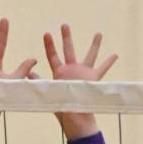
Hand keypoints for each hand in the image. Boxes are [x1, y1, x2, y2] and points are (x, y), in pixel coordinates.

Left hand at [43, 24, 117, 139]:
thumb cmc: (60, 108)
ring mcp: (83, 74)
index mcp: (59, 73)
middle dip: (66, 37)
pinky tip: (115, 54)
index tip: (46, 33)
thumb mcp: (48, 94)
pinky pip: (103, 68)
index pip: (53, 56)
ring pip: (90, 55)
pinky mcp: (94, 79)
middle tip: (64, 24)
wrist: (75, 119)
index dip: (49, 45)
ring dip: (94, 45)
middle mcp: (72, 70)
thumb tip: (27, 74)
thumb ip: (39, 83)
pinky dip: (109, 61)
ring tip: (99, 33)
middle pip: (69, 49)